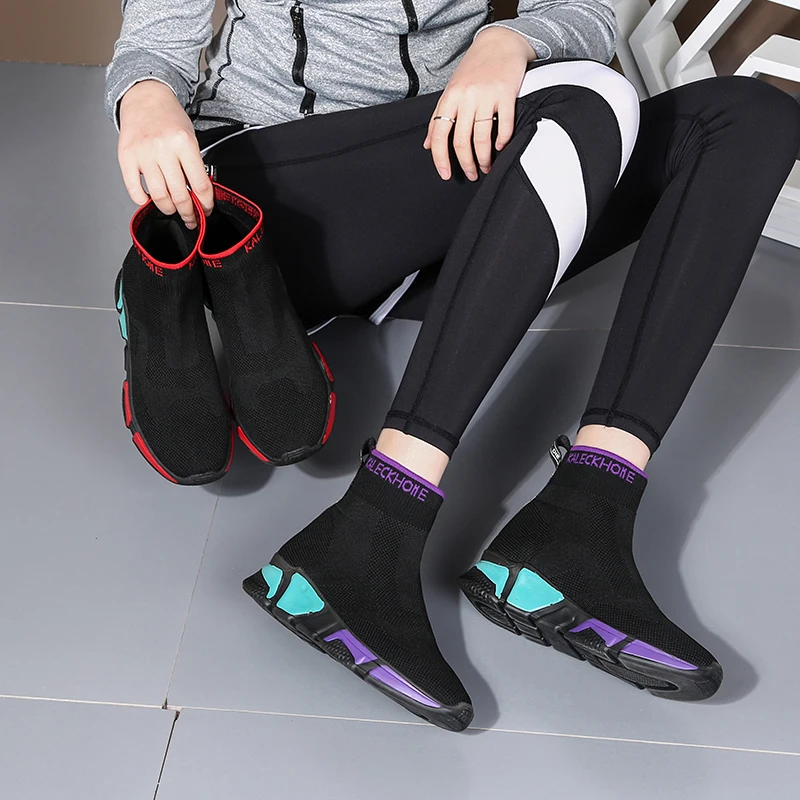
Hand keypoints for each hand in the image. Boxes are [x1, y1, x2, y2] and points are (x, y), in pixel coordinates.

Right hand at [118, 80, 213, 228]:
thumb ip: (195, 165)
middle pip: (180, 196)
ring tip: (172, 209)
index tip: (206, 211)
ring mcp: (143, 154)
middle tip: (191, 219)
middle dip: (188, 213)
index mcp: (184, 143)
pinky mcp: (126, 157)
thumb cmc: (170, 119)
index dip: (206, 204)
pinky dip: (143, 201)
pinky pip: (135, 190)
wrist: (145, 98)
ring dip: (168, 209)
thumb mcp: (191, 138)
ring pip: (159, 196)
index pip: (200, 185)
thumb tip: (200, 197)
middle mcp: (163, 149)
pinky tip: (150, 200)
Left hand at [424, 27, 534, 180]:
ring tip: (486, 167)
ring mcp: (486, 95)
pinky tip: (500, 148)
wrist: (500, 42)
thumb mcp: (451, 90)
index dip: (440, 159)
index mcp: (450, 98)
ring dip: (484, 159)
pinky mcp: (507, 94)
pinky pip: (504, 126)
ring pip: (481, 138)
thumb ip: (438, 118)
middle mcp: (466, 97)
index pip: (439, 135)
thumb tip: (427, 145)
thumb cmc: (474, 69)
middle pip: (461, 141)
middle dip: (466, 164)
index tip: (445, 174)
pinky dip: (502, 141)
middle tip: (471, 175)